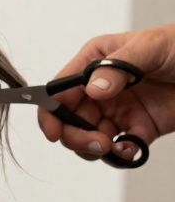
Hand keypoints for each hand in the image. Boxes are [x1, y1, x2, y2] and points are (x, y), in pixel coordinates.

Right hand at [37, 24, 174, 160]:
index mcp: (95, 62)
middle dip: (75, 134)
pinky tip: (130, 149)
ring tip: (112, 147)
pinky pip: (119, 147)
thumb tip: (93, 89)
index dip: (51, 112)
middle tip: (96, 142)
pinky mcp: (140, 127)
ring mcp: (119, 109)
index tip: (54, 132)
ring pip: (89, 136)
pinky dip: (119, 154)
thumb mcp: (150, 46)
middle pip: (69, 118)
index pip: (60, 90)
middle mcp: (101, 87)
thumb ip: (118, 67)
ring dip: (94, 147)